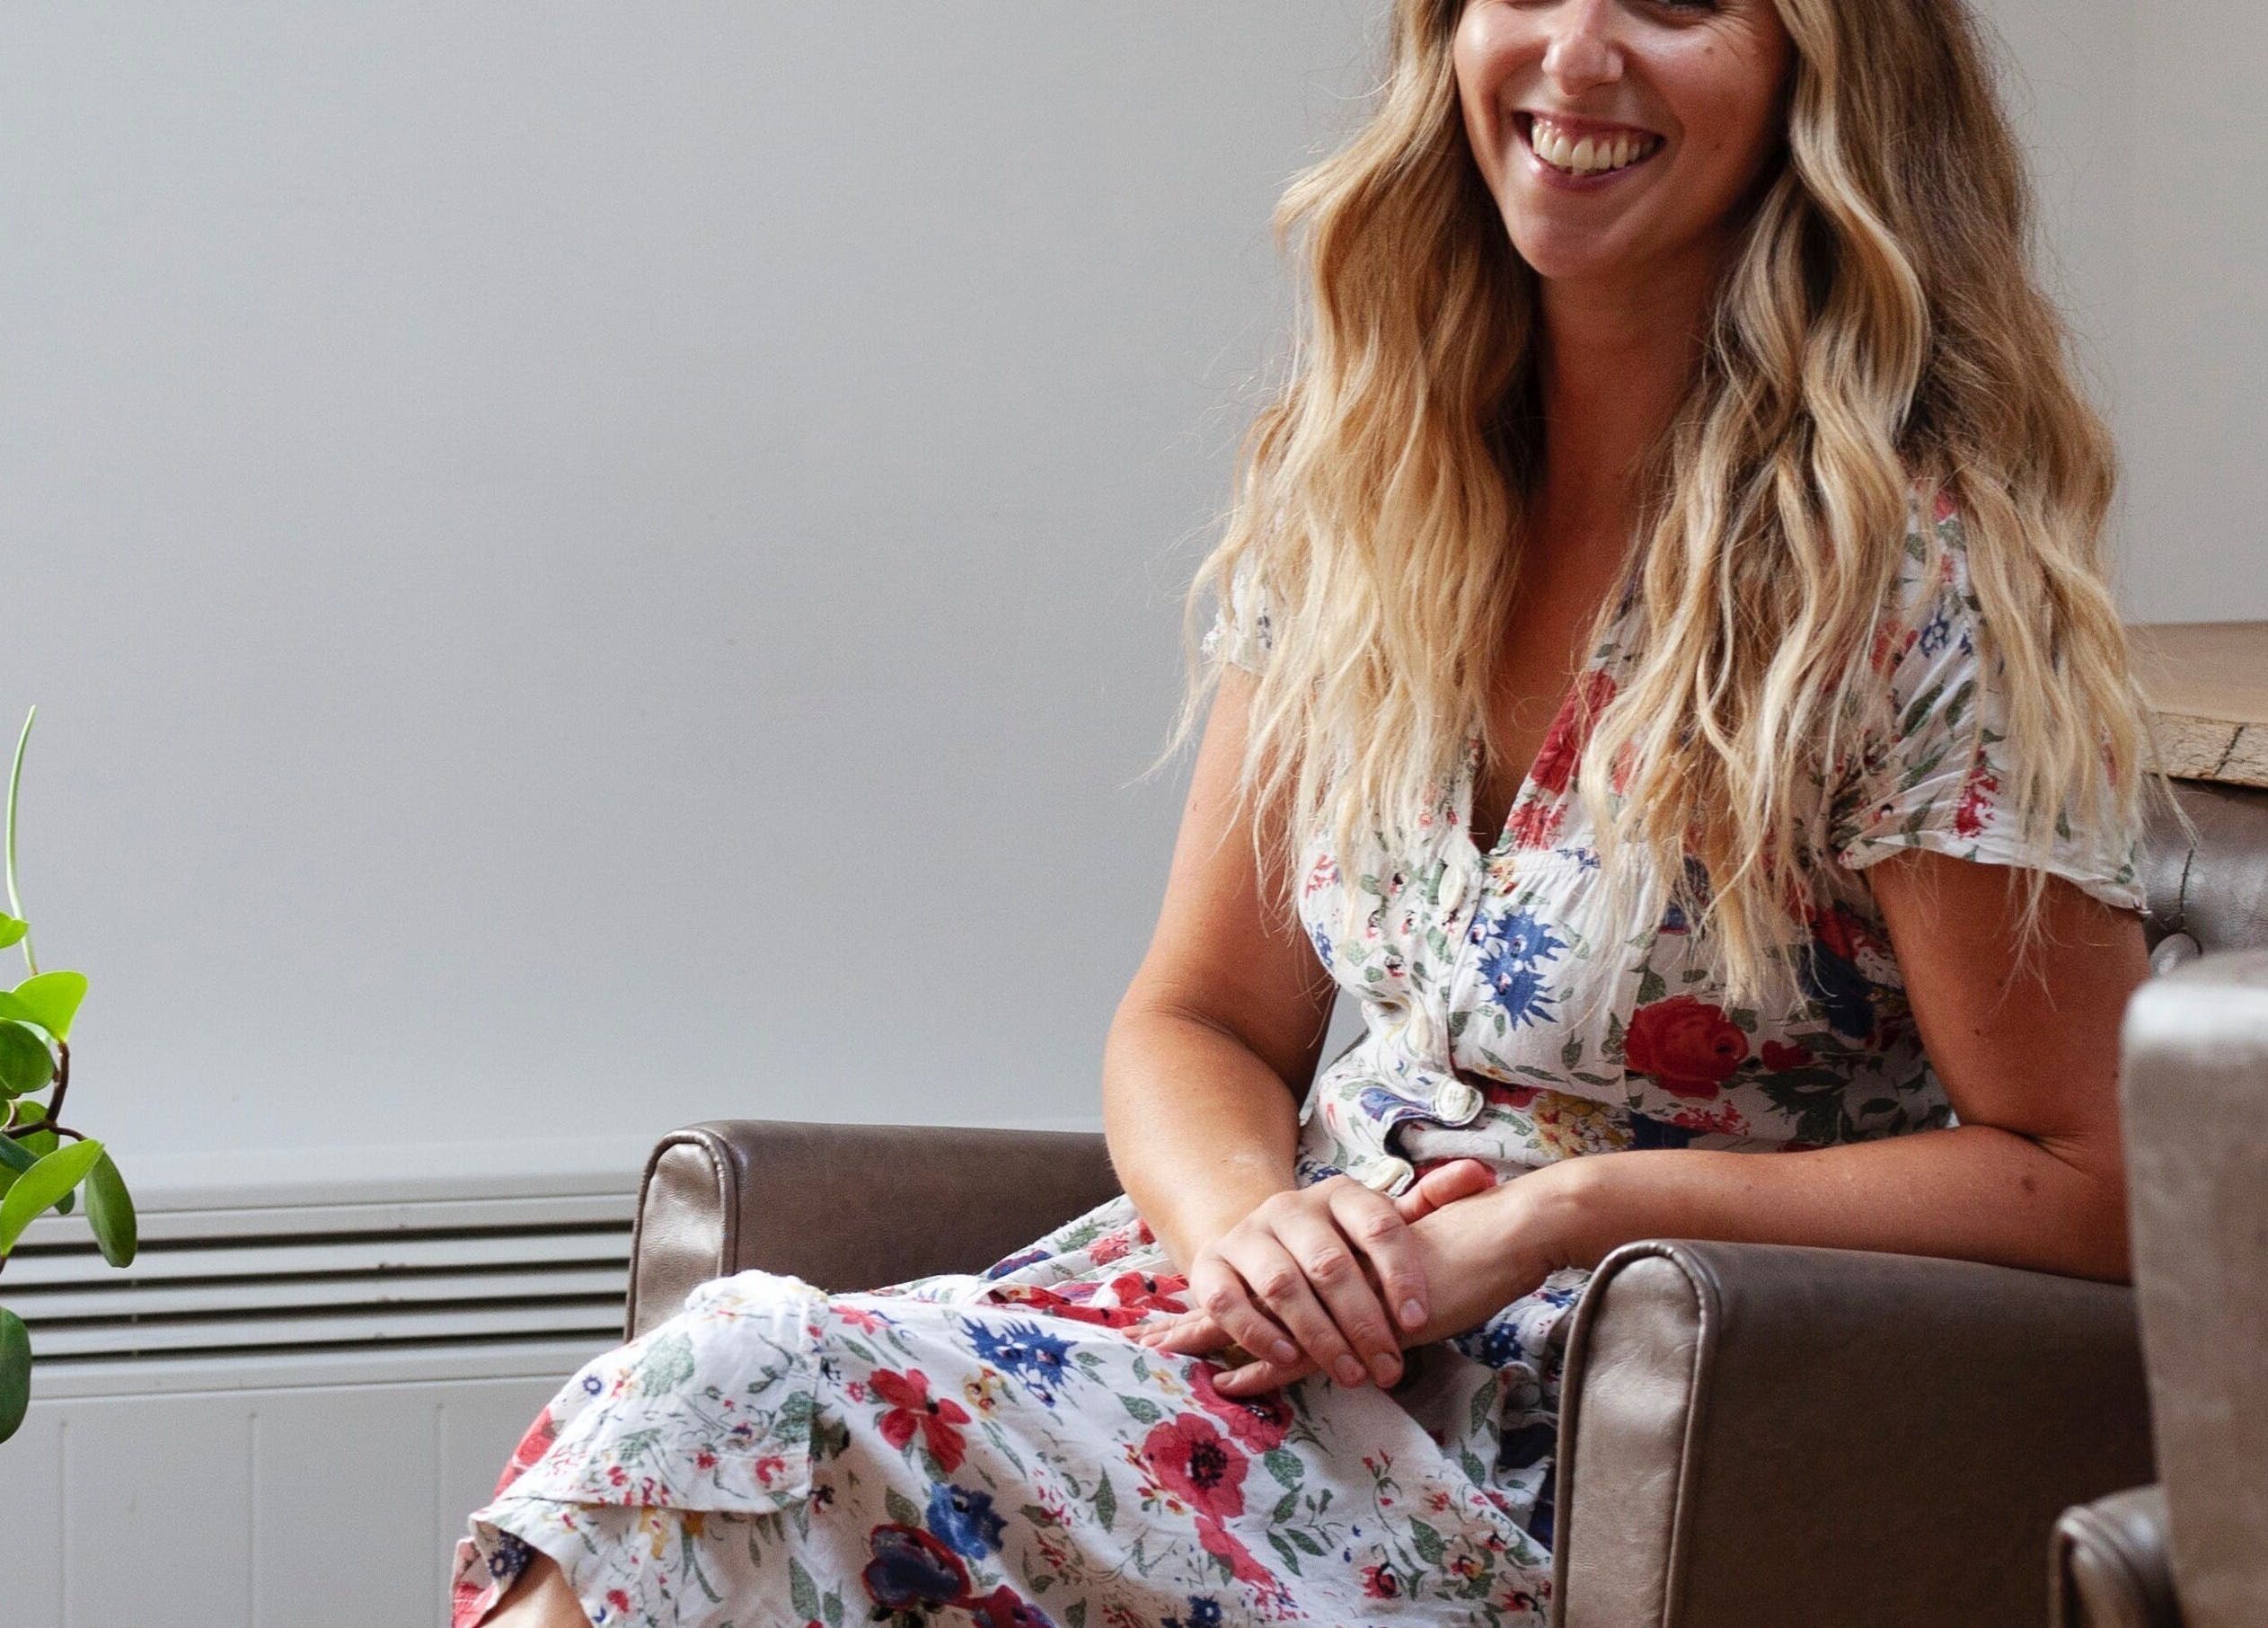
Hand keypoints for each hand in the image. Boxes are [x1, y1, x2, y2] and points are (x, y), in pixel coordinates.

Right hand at [1136, 1159, 1497, 1390]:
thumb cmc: (1335, 1242)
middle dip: (1364, 1323)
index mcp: (1339, 1195)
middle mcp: (1290, 1208)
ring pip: (1282, 1285)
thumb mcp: (1379, 1222)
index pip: (1378, 1224)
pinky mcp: (1211, 1267)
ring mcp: (1248, 1236)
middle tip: (1390, 1368)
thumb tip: (1481, 1174)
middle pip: (1330, 1263)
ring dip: (1319, 1336)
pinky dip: (1259, 1333)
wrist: (1257, 1240)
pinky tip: (1290, 1359)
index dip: (1401, 1273)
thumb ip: (1427, 1203)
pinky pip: (1229, 1301)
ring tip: (1351, 1373)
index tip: (1419, 1320)